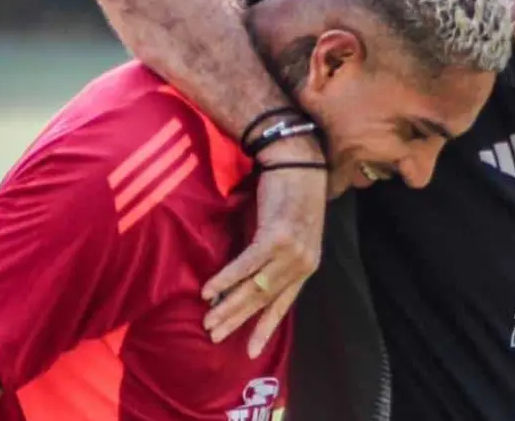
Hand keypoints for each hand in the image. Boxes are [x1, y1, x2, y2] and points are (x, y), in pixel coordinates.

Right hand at [201, 137, 327, 356]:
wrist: (299, 163)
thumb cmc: (291, 193)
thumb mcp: (288, 231)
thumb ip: (274, 255)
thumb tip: (248, 277)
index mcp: (306, 265)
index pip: (284, 304)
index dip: (265, 327)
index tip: (250, 352)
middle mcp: (302, 263)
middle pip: (265, 300)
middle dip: (238, 320)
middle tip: (215, 336)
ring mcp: (291, 252)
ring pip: (255, 288)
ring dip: (228, 306)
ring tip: (208, 320)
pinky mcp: (276, 237)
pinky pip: (247, 266)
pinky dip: (227, 280)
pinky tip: (210, 291)